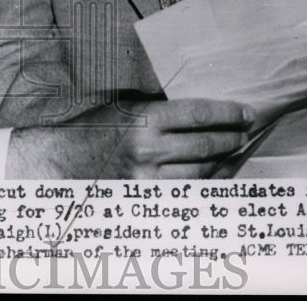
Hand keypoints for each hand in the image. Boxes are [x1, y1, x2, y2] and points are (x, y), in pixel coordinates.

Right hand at [6, 98, 253, 178]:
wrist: (60, 162)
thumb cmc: (92, 129)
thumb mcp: (125, 108)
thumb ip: (159, 109)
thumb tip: (202, 110)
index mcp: (143, 120)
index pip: (197, 115)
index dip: (228, 114)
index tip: (246, 112)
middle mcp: (147, 149)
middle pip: (205, 144)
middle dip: (232, 137)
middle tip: (246, 131)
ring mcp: (147, 178)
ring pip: (201, 171)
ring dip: (223, 161)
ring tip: (235, 150)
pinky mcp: (145, 198)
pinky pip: (186, 192)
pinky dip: (205, 181)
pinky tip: (216, 172)